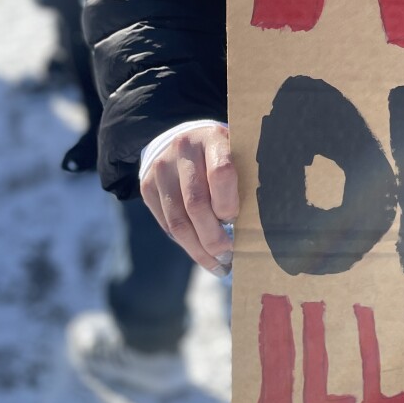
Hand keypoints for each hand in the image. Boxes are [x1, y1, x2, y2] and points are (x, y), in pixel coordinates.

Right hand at [140, 123, 238, 273]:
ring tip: (217, 265)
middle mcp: (182, 150)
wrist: (182, 138)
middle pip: (196, 203)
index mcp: (212, 137)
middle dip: (213, 238)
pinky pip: (166, 223)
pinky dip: (185, 243)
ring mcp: (161, 168)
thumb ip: (245, 178)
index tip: (236, 221)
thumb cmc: (223, 152)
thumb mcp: (238, 151)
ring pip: (178, 220)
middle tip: (228, 257)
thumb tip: (256, 224)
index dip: (228, 203)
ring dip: (198, 250)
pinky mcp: (147, 186)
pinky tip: (201, 254)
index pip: (221, 173)